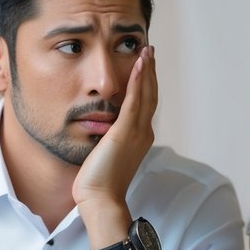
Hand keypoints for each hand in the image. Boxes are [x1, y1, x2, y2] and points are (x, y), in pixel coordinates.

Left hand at [72, 45, 158, 210]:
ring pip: (146, 94)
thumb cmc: (98, 184)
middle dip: (151, 71)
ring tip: (147, 50)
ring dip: (147, 70)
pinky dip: (138, 80)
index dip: (147, 83)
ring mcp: (137, 132)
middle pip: (151, 95)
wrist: (100, 199)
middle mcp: (143, 133)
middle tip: (150, 50)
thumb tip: (100, 130)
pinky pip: (134, 100)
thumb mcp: (105, 155)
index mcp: (140, 138)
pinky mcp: (125, 132)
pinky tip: (139, 64)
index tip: (144, 65)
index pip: (146, 104)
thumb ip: (108, 140)